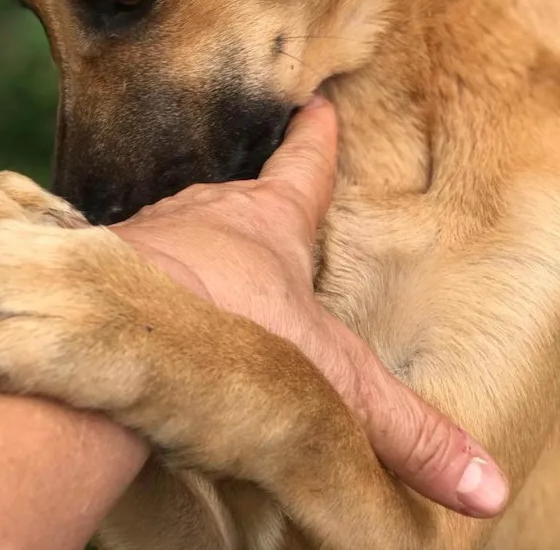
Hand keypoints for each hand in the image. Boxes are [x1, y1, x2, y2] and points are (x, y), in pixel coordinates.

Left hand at [115, 97, 507, 517]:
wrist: (112, 327)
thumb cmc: (227, 327)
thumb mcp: (330, 378)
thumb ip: (399, 428)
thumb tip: (481, 485)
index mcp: (268, 220)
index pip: (303, 167)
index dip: (314, 138)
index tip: (315, 106)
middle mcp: (207, 214)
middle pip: (237, 195)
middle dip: (251, 199)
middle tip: (259, 200)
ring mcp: (153, 236)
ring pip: (183, 227)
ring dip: (197, 242)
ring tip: (204, 259)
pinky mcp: (108, 267)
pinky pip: (136, 261)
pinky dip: (150, 277)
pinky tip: (149, 304)